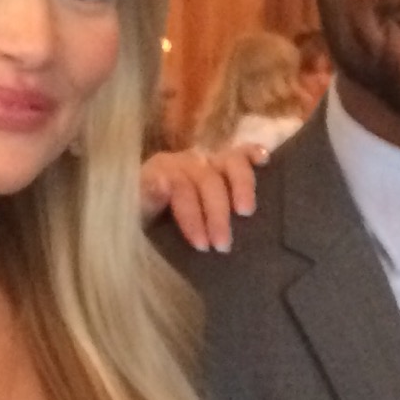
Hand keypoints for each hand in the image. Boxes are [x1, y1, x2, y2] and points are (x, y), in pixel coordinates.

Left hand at [141, 144, 262, 250]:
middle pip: (208, 179)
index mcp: (160, 170)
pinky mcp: (227, 163)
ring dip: (242, 186)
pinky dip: (256, 153)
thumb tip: (162, 182)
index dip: (193, 216)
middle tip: (223, 246)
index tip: (202, 247)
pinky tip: (265, 161)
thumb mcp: (134, 215)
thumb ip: (146, 198)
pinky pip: (244, 152)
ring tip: (246, 212)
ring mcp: (209, 159)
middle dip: (217, 214)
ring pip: (231, 162)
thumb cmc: (143, 223)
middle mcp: (187, 160)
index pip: (181, 186)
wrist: (145, 219)